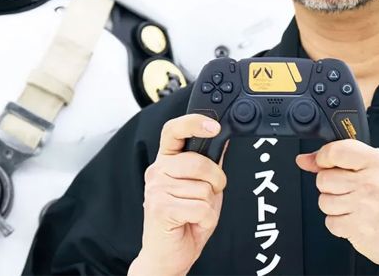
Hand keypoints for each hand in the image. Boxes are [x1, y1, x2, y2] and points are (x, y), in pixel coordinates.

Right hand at [131, 114, 227, 275]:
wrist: (168, 256)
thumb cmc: (185, 221)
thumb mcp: (203, 187)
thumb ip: (209, 163)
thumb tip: (222, 139)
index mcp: (166, 161)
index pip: (174, 130)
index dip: (194, 123)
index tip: (214, 126)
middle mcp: (157, 171)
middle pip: (199, 162)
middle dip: (215, 181)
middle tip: (209, 195)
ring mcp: (156, 189)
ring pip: (203, 188)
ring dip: (209, 205)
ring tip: (195, 212)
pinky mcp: (160, 208)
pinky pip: (200, 208)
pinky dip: (205, 219)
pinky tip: (192, 223)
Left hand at [296, 139, 378, 274]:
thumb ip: (344, 162)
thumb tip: (305, 160)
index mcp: (377, 162)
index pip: (335, 150)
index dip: (323, 157)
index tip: (322, 163)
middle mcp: (369, 181)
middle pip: (323, 178)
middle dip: (331, 187)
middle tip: (349, 191)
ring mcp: (362, 205)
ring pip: (323, 201)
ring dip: (335, 207)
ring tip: (356, 207)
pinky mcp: (356, 228)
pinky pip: (330, 222)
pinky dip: (340, 224)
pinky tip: (357, 221)